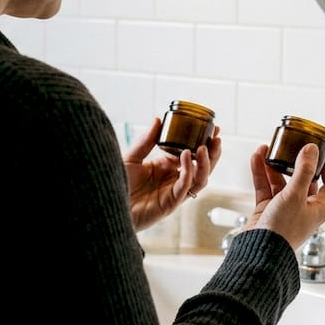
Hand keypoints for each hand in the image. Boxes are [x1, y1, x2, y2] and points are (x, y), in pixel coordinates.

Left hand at [123, 117, 221, 231]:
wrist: (109, 204)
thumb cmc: (118, 184)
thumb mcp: (132, 157)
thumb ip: (146, 141)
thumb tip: (158, 119)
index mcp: (167, 166)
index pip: (192, 153)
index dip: (203, 141)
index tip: (212, 128)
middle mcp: (174, 179)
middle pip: (202, 167)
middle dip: (212, 152)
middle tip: (216, 137)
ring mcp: (174, 192)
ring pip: (200, 179)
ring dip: (206, 163)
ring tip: (205, 146)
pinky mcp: (171, 203)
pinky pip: (185, 187)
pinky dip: (188, 171)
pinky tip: (186, 156)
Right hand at [243, 143, 324, 248]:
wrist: (258, 252)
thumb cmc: (283, 231)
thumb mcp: (295, 196)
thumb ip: (303, 171)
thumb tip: (311, 149)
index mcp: (318, 208)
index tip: (319, 151)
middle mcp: (303, 208)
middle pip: (303, 179)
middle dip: (294, 162)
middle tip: (290, 146)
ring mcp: (285, 209)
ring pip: (281, 182)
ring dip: (274, 166)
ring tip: (267, 149)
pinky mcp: (267, 211)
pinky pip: (265, 187)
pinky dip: (261, 173)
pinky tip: (256, 159)